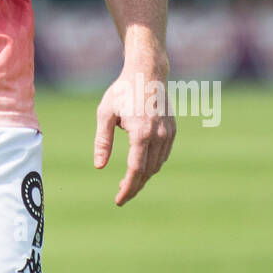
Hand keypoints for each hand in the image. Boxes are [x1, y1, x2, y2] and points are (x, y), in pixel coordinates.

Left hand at [94, 59, 176, 205]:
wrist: (148, 72)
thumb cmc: (123, 90)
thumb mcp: (106, 113)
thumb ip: (103, 140)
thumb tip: (99, 166)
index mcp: (141, 132)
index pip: (135, 170)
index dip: (128, 187)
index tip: (119, 200)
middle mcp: (158, 135)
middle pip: (147, 172)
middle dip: (135, 186)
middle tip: (121, 196)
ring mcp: (168, 133)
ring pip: (157, 165)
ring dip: (144, 177)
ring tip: (128, 182)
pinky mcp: (172, 130)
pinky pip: (163, 155)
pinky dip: (153, 165)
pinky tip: (141, 167)